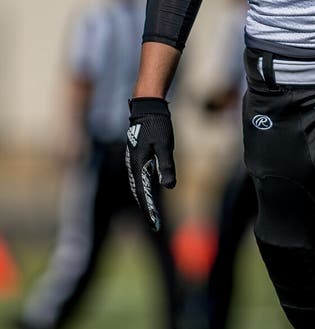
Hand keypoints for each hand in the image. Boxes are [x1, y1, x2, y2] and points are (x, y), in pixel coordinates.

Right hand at [125, 97, 175, 230]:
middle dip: (145, 207)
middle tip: (153, 223)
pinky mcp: (137, 155)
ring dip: (143, 198)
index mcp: (137, 163)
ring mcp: (133, 159)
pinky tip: (148, 190)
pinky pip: (139, 175)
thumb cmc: (157, 124)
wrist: (147, 106)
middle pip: (138, 191)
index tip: (153, 222)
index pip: (142, 192)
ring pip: (137, 184)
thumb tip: (168, 186)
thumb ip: (166, 165)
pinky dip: (143, 186)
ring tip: (151, 212)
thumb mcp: (165, 145)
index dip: (148, 209)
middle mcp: (132, 164)